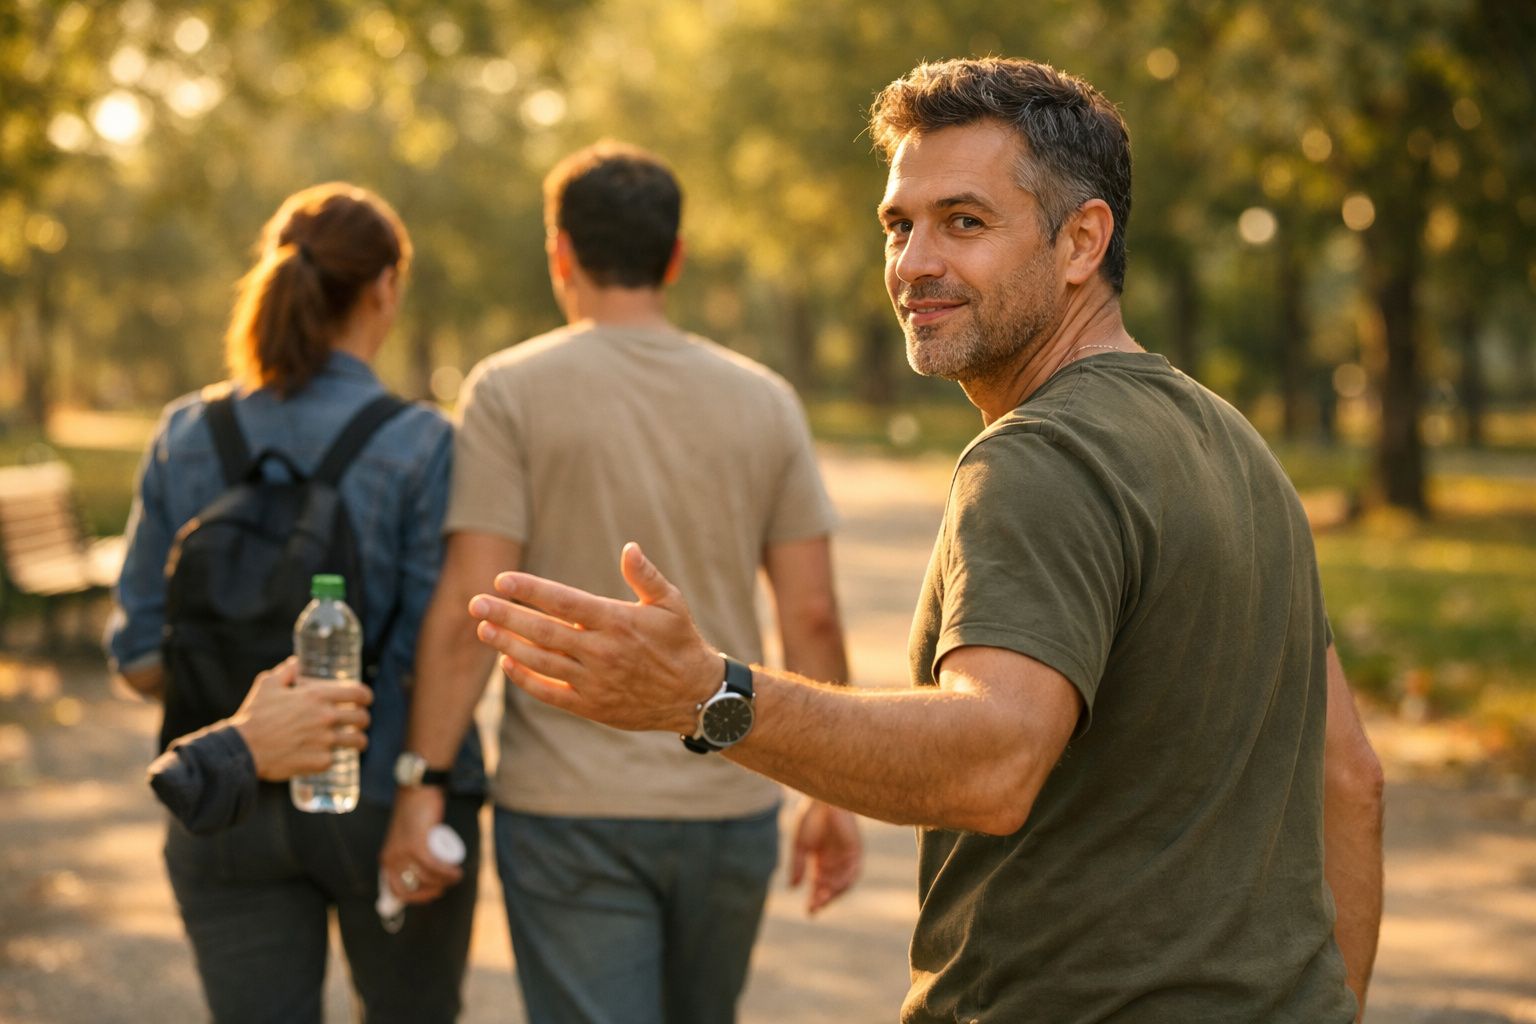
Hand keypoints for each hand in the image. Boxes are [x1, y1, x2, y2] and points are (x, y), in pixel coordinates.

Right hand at [230, 657, 371, 781]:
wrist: (241, 749)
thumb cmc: (254, 715)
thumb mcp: (268, 684)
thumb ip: (287, 670)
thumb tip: (298, 662)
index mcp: (317, 696)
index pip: (359, 693)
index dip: (365, 697)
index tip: (364, 701)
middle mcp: (326, 717)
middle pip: (363, 718)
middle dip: (362, 720)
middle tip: (356, 723)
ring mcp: (324, 741)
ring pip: (358, 741)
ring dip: (358, 741)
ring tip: (353, 742)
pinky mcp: (319, 762)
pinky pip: (335, 759)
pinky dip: (331, 758)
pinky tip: (325, 756)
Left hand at [380, 784, 460, 903]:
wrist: (418, 790)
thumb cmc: (416, 813)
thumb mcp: (406, 838)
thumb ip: (407, 853)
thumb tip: (419, 874)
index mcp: (387, 860)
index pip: (396, 891)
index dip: (416, 898)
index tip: (433, 893)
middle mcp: (391, 859)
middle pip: (412, 889)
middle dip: (432, 892)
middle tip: (446, 884)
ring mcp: (402, 853)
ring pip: (426, 878)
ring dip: (444, 881)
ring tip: (455, 875)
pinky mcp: (416, 844)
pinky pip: (432, 866)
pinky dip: (446, 872)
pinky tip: (456, 872)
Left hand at [470, 542, 722, 734]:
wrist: (696, 696)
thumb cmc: (681, 643)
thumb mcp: (671, 603)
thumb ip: (645, 575)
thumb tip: (628, 547)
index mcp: (618, 621)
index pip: (564, 602)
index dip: (530, 590)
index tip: (502, 580)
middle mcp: (602, 651)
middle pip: (543, 631)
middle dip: (506, 615)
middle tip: (476, 604)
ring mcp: (595, 681)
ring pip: (541, 661)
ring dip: (508, 644)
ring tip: (483, 630)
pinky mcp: (592, 706)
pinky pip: (550, 693)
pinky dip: (526, 679)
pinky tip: (507, 663)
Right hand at [789, 797, 862, 913]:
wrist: (823, 799)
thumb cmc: (809, 818)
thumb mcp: (799, 846)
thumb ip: (797, 866)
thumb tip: (792, 888)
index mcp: (819, 859)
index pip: (818, 884)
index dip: (814, 898)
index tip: (808, 912)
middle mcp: (834, 861)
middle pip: (830, 887)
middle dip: (823, 898)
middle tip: (814, 908)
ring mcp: (845, 856)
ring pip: (842, 882)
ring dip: (834, 893)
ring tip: (823, 899)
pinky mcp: (855, 850)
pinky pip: (853, 871)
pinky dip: (846, 881)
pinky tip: (836, 888)